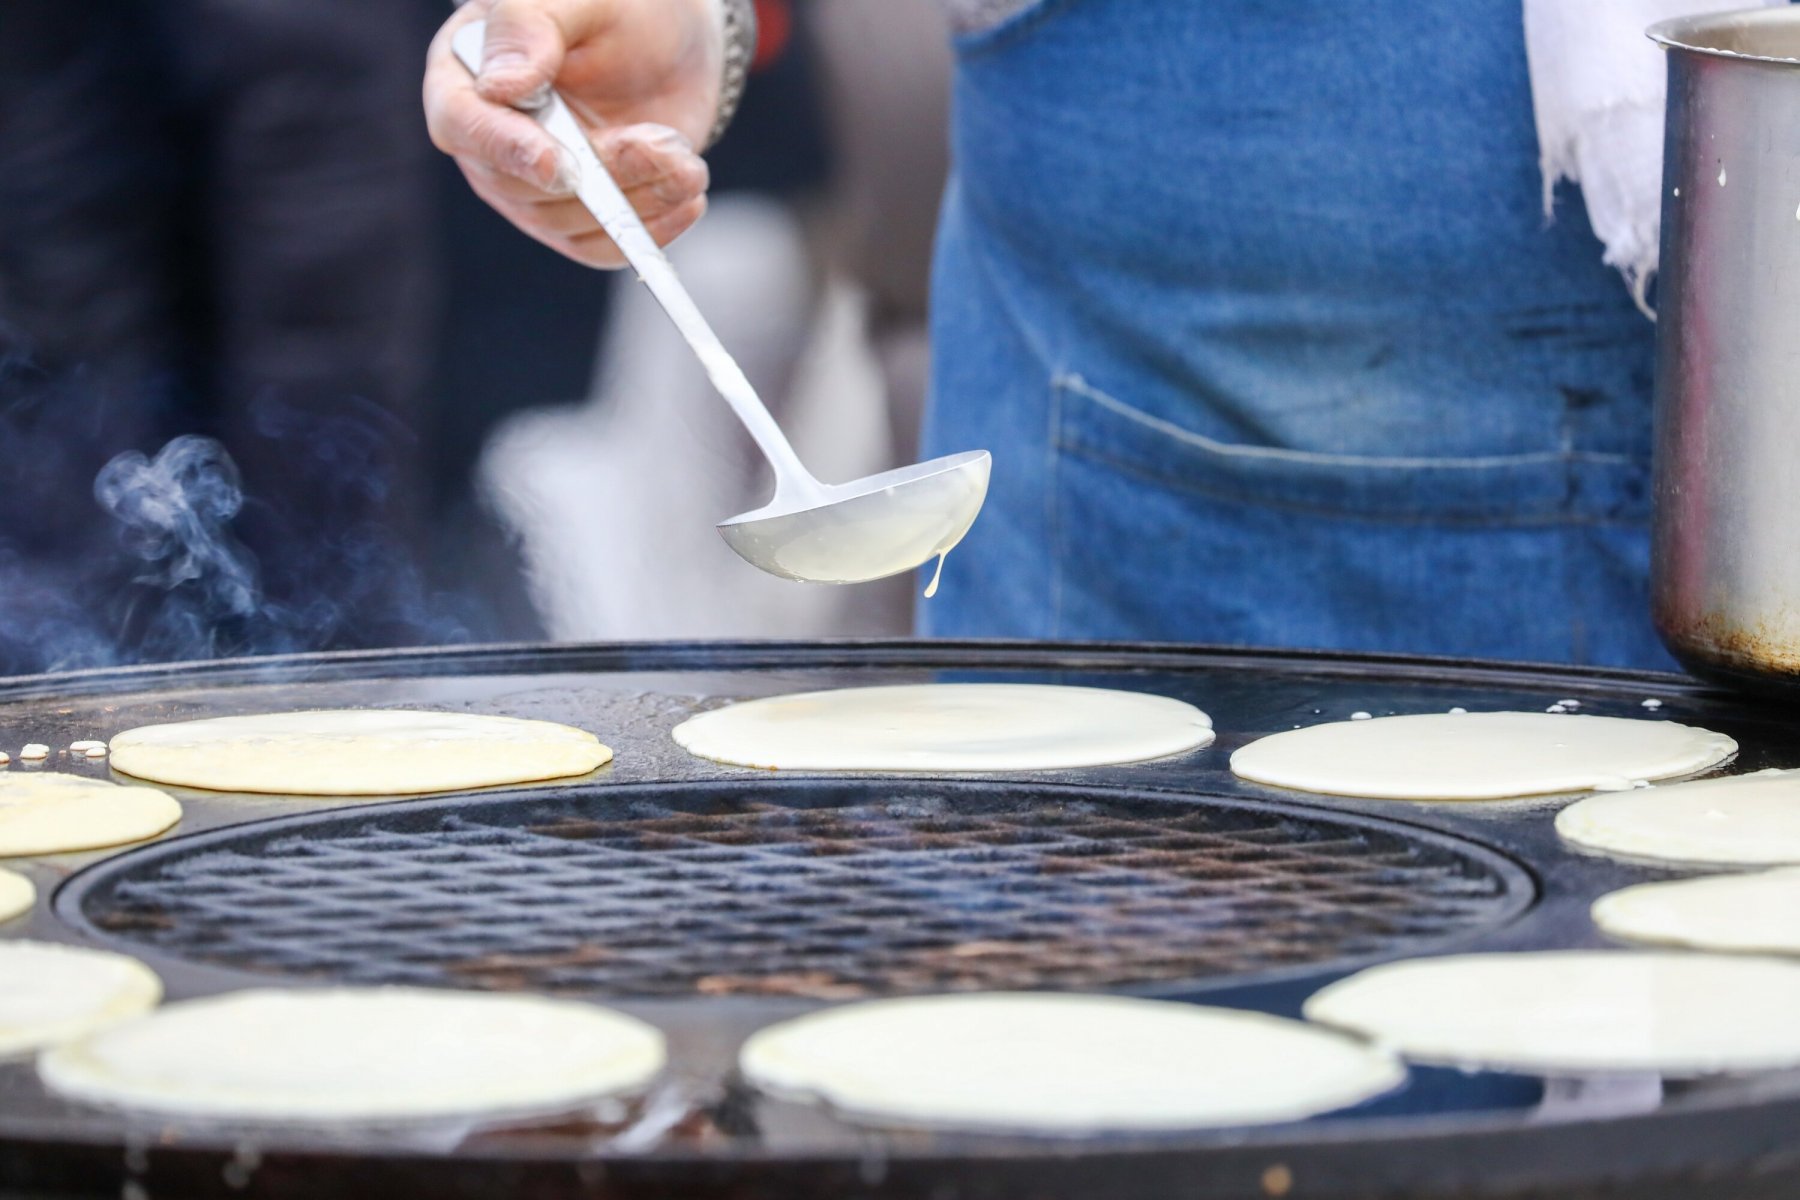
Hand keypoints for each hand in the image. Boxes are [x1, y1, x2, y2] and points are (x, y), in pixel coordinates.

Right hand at [424, 0, 720, 267]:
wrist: (675, 42)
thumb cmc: (618, 8)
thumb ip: (531, 26)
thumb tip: (499, 86)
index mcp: (465, 74)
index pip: (462, 124)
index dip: (507, 150)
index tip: (558, 164)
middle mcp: (489, 139)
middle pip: (523, 187)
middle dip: (600, 174)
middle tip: (659, 145)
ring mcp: (530, 186)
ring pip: (567, 223)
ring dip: (635, 200)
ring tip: (686, 161)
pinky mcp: (577, 217)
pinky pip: (599, 247)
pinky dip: (647, 233)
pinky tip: (686, 198)